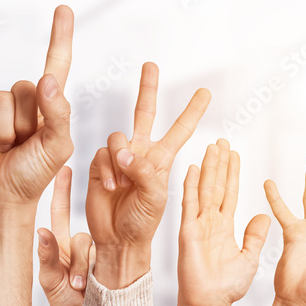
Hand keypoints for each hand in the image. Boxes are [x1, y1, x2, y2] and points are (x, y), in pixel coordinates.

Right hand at [0, 5, 73, 212]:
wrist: (1, 199)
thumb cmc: (33, 176)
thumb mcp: (58, 146)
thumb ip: (58, 113)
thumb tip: (45, 80)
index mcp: (48, 106)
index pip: (55, 64)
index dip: (59, 37)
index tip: (63, 10)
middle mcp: (23, 103)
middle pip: (25, 88)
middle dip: (26, 122)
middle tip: (23, 145)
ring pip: (2, 101)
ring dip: (6, 131)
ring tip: (6, 149)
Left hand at [37, 166, 92, 305]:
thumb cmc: (61, 301)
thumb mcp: (50, 280)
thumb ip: (47, 256)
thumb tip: (41, 231)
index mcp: (60, 242)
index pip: (61, 210)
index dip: (63, 189)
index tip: (65, 168)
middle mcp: (77, 244)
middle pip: (82, 235)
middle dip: (79, 256)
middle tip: (74, 279)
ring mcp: (93, 255)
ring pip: (91, 248)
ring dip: (84, 268)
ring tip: (79, 287)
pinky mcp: (104, 264)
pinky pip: (101, 260)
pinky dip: (92, 271)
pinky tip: (88, 284)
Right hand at [87, 62, 210, 287]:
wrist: (117, 239)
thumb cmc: (142, 222)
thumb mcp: (155, 198)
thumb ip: (144, 171)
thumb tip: (126, 153)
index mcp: (161, 160)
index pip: (180, 130)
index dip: (192, 111)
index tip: (205, 93)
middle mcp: (140, 154)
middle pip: (144, 114)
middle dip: (147, 89)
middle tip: (151, 66)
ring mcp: (119, 159)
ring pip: (117, 137)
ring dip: (120, 157)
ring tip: (122, 182)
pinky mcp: (100, 166)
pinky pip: (101, 153)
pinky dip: (107, 169)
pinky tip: (111, 186)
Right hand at [177, 139, 269, 305]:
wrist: (210, 304)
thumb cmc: (227, 287)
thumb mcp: (250, 258)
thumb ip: (256, 236)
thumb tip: (264, 216)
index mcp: (224, 227)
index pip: (229, 194)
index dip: (232, 174)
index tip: (234, 155)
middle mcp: (210, 222)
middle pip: (216, 186)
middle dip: (220, 163)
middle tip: (222, 141)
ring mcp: (197, 225)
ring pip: (204, 189)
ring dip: (208, 167)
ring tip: (211, 147)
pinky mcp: (188, 231)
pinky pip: (189, 204)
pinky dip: (189, 186)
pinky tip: (190, 168)